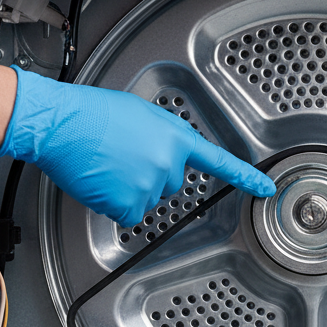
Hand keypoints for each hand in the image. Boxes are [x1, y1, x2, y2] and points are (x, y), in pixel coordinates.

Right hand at [0, 67, 274, 226]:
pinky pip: (128, 213)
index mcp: (175, 136)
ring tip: (107, 164)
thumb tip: (164, 152)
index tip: (264, 189)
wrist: (61, 123)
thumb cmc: (91, 113)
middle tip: (121, 156)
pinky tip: (102, 181)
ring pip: (148, 199)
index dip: (243, 177)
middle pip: (170, 184)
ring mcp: (150, 184)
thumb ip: (162, 135)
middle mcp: (168, 162)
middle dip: (149, 175)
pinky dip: (114, 203)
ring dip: (129, 188)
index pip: (217, 160)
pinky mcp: (129, 202)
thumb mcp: (140, 113)